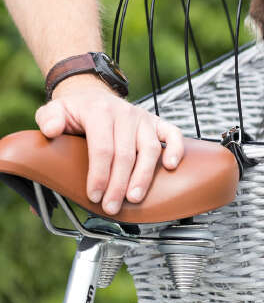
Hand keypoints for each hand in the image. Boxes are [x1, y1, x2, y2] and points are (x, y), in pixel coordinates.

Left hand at [34, 74, 184, 214]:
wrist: (92, 95)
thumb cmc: (74, 110)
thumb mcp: (54, 110)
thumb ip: (49, 119)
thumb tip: (51, 130)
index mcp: (99, 112)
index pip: (102, 148)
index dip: (99, 175)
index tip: (94, 196)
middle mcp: (124, 114)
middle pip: (126, 154)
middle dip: (119, 184)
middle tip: (112, 207)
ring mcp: (142, 118)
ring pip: (149, 149)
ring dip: (143, 176)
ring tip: (135, 197)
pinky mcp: (155, 122)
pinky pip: (172, 134)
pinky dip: (175, 149)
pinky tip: (170, 166)